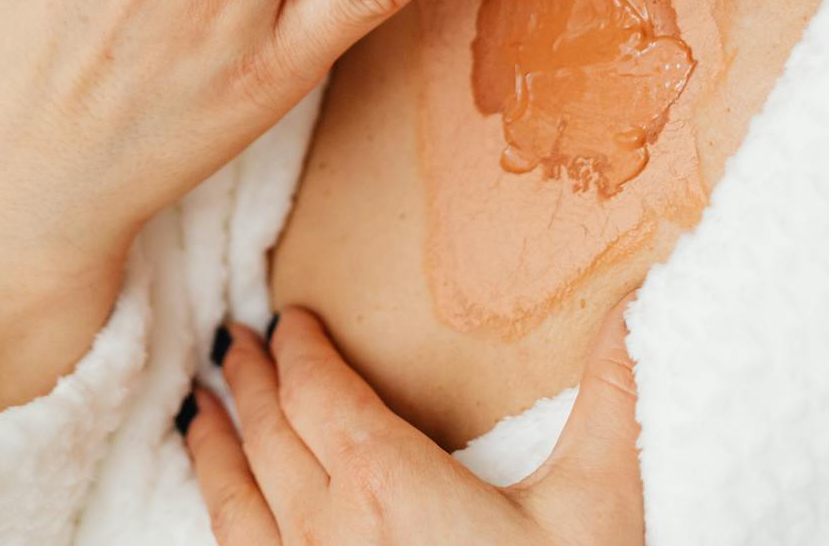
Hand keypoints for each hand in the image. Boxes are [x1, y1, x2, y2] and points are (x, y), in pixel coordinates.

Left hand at [185, 296, 644, 545]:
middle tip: (233, 342)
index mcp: (387, 483)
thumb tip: (630, 306)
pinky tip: (222, 510)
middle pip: (269, 435)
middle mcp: (326, 531)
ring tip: (198, 409)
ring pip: (235, 502)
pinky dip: (220, 515)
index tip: (289, 319)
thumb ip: (608, 399)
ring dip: (214, 447)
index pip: (318, 391)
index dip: (299, 348)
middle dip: (251, 381)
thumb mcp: (595, 508)